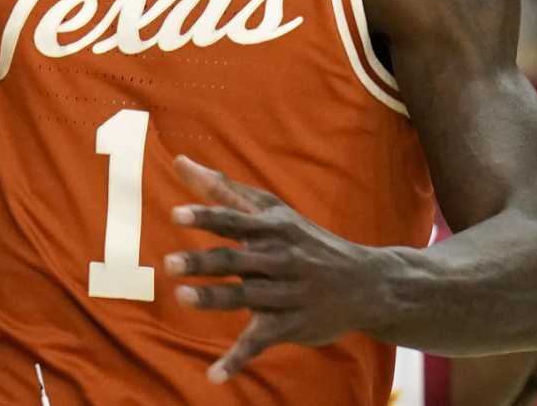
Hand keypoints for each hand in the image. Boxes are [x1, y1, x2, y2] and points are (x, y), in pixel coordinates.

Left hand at [166, 155, 368, 381]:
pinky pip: (259, 342)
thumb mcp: (272, 210)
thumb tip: (179, 161)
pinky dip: (237, 360)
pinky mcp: (290, 325)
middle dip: (203, 262)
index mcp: (271, 229)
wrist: (366, 282)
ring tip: (183, 298)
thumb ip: (223, 189)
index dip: (207, 217)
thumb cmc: (306, 240)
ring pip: (245, 298)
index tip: (177, 214)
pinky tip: (214, 375)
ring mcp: (284, 294)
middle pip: (235, 260)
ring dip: (215, 299)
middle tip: (171, 263)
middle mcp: (277, 260)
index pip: (234, 221)